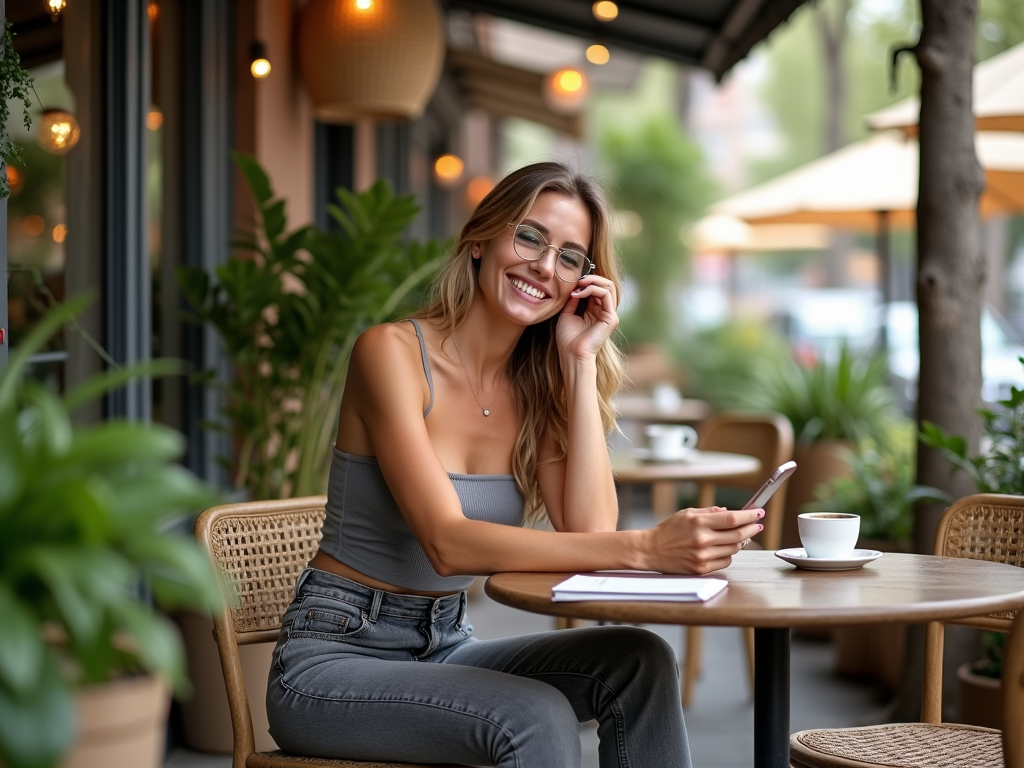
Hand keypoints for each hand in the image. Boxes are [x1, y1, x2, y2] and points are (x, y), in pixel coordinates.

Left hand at [555, 275, 618, 360]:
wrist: (571, 354)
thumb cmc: (567, 339)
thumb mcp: (567, 313)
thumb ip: (573, 300)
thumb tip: (575, 287)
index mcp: (596, 311)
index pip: (597, 289)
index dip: (587, 281)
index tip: (573, 281)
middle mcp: (605, 312)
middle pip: (606, 285)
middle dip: (591, 278)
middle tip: (577, 279)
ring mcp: (610, 315)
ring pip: (608, 286)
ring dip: (592, 281)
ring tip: (579, 284)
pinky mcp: (611, 318)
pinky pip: (605, 294)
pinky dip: (592, 289)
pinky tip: (580, 293)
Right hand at [642, 506, 763, 574]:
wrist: (651, 550)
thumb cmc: (668, 530)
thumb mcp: (686, 514)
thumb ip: (709, 512)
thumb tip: (729, 512)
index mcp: (699, 523)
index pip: (732, 519)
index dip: (749, 516)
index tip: (758, 513)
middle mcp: (702, 540)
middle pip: (738, 535)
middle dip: (751, 529)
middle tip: (757, 525)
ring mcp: (703, 556)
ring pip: (734, 549)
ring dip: (740, 542)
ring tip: (739, 535)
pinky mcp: (702, 568)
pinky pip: (725, 562)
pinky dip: (728, 554)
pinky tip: (723, 548)